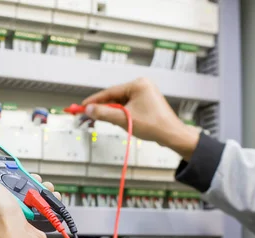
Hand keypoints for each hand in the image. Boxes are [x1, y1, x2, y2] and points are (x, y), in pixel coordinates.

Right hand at [82, 78, 198, 159]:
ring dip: (110, 112)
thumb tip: (88, 109)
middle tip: (87, 114)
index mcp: (138, 85)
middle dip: (101, 107)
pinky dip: (119, 113)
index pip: (110, 92)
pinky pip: (127, 106)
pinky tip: (113, 120)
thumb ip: (104, 113)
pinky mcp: (145, 102)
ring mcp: (144, 94)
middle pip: (114, 97)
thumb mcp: (124, 119)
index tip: (82, 105)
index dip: (94, 100)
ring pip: (120, 102)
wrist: (172, 135)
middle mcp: (142, 86)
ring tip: (100, 120)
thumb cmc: (154, 125)